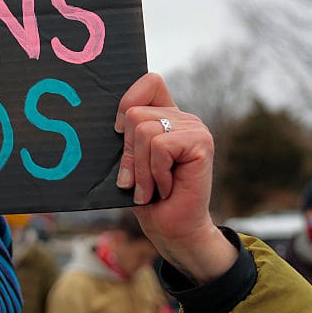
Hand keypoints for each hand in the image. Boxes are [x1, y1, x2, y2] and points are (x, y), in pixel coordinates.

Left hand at [115, 73, 235, 282]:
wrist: (174, 230)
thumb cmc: (148, 198)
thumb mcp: (129, 162)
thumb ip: (125, 138)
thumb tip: (110, 121)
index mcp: (166, 116)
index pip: (149, 81)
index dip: (127, 101)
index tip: (118, 132)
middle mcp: (183, 117)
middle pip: (134, 112)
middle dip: (128, 153)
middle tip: (136, 180)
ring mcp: (195, 128)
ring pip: (144, 131)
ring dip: (141, 169)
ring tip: (151, 187)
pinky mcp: (201, 143)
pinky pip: (159, 146)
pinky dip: (155, 173)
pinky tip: (166, 188)